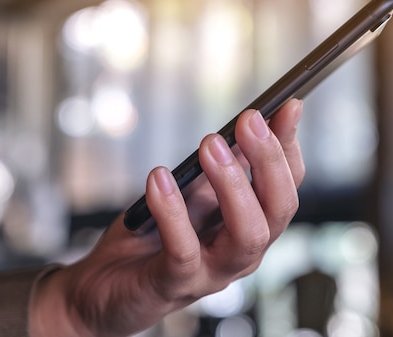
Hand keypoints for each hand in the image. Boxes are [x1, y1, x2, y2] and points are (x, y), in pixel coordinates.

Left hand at [29, 99, 304, 336]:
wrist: (104, 286)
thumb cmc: (150, 235)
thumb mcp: (189, 193)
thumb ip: (218, 168)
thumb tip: (246, 125)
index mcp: (248, 226)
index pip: (285, 188)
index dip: (289, 147)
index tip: (287, 106)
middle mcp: (241, 252)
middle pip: (278, 210)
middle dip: (268, 161)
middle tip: (249, 120)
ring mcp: (212, 273)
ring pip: (247, 235)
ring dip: (233, 184)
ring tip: (211, 144)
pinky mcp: (174, 284)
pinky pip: (183, 250)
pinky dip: (172, 211)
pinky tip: (159, 177)